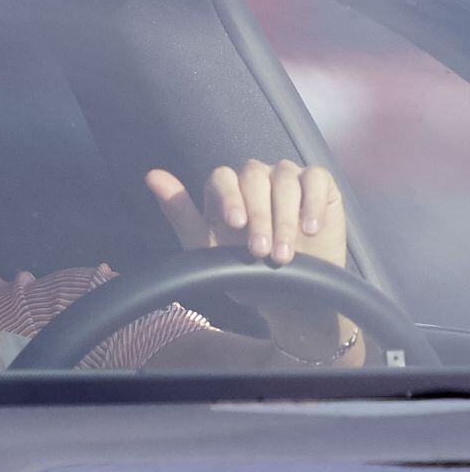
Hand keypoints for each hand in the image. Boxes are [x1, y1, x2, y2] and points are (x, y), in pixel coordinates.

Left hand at [144, 160, 345, 267]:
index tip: (236, 225)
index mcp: (226, 189)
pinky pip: (316, 179)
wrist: (288, 296)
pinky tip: (311, 228)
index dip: (229, 197)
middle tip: (261, 252)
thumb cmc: (243, 271)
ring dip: (285, 219)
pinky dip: (313, 202)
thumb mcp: (206, 248)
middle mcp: (255, 177)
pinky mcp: (318, 185)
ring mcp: (287, 178)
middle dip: (258, 216)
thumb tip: (152, 175)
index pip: (223, 177)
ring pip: (284, 180)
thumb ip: (180, 213)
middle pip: (254, 178)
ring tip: (284, 255)